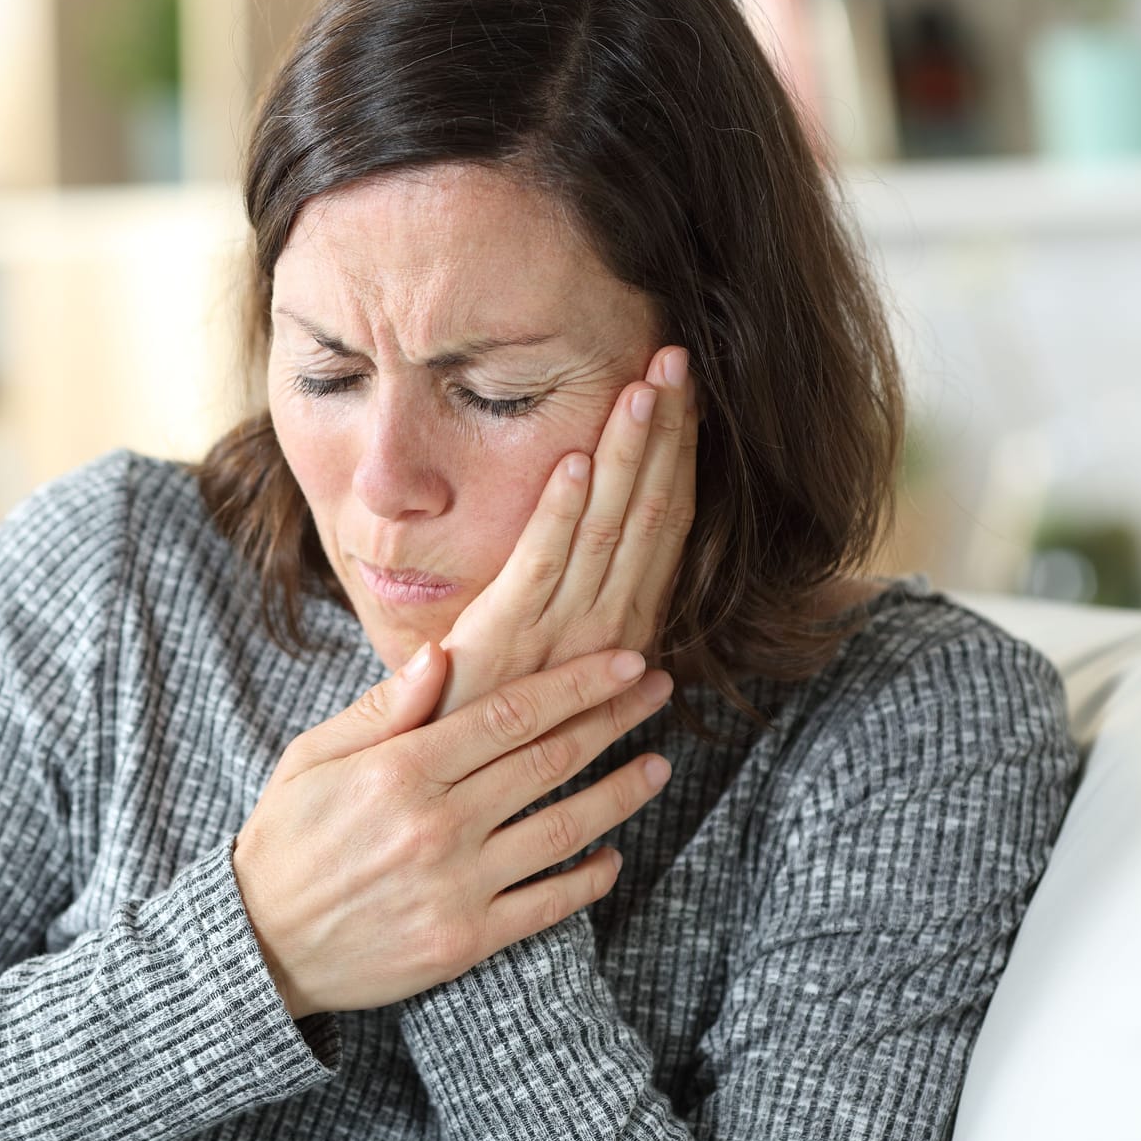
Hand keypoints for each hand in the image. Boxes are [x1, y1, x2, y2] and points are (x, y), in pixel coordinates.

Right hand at [231, 644, 674, 1019]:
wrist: (261, 945)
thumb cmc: (286, 838)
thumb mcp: (313, 757)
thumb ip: (381, 708)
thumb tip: (442, 653)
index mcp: (400, 769)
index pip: (510, 713)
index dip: (576, 684)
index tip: (625, 661)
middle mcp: (437, 823)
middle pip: (548, 760)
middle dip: (613, 719)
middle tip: (658, 692)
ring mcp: (457, 885)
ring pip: (562, 829)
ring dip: (620, 794)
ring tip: (658, 767)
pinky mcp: (465, 940)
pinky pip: (547, 905)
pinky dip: (588, 879)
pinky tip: (612, 856)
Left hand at [433, 345, 697, 719]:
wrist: (452, 783)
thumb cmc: (496, 715)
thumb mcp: (558, 664)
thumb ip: (591, 628)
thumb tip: (641, 630)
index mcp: (626, 625)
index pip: (665, 523)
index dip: (679, 453)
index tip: (687, 389)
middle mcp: (609, 625)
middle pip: (649, 511)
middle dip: (665, 432)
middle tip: (677, 357)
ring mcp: (560, 632)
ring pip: (606, 526)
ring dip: (626, 455)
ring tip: (643, 387)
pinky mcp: (505, 637)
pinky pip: (541, 563)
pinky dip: (558, 510)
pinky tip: (572, 458)